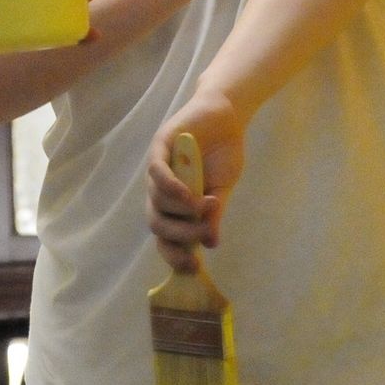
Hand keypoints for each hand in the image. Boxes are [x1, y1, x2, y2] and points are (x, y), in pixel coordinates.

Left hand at [146, 93, 245, 271]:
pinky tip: (187, 194)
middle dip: (180, 235)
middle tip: (204, 233)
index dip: (174, 254)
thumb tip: (211, 244)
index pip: (164, 236)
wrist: (227, 117)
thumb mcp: (222, 189)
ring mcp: (158, 168)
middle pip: (157, 223)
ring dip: (183, 209)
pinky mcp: (160, 146)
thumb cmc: (223, 154)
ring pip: (158, 200)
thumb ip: (213, 214)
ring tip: (209, 204)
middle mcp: (160, 189)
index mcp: (173, 204)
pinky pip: (157, 171)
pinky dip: (170, 186)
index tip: (193, 267)